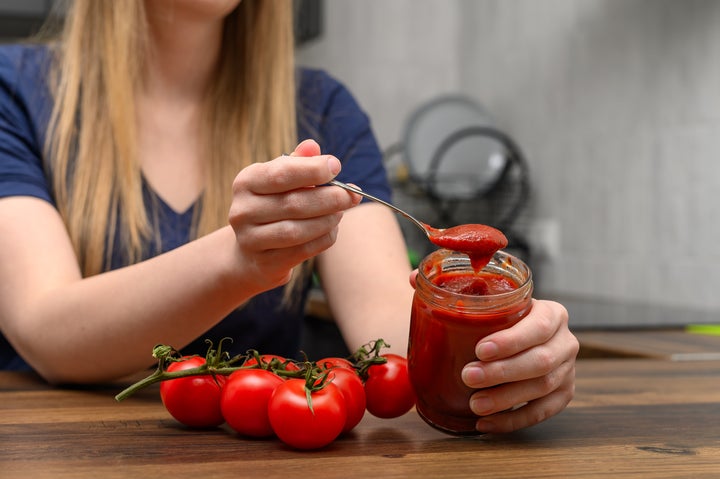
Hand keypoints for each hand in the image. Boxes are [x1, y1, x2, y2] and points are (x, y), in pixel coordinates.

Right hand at [228, 139, 359, 289]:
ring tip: (341, 212)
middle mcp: (242, 210)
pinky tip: (332, 229)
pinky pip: (302, 250)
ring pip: (297, 230)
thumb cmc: (272, 206)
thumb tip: (313, 146)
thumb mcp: (280, 180)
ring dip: (327, 220)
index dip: (312, 169)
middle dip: (328, 198)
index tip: (336, 166)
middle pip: (293, 203)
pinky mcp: (265, 262)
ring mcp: (250, 239)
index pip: (281, 174)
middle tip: (351, 195)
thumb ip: (298, 162)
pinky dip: (323, 238)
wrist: (252, 253)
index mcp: (246, 182)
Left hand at [460, 299, 577, 432]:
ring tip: (475, 404)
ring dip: (506, 399)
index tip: (480, 350)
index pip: (538, 327)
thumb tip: (415, 282)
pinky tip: (486, 423)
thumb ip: (459, 290)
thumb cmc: (500, 317)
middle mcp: (565, 341)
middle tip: (469, 377)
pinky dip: (512, 421)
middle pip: (540, 361)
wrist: (524, 337)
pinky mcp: (563, 394)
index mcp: (552, 313)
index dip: (510, 341)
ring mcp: (568, 370)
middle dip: (502, 372)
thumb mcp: (489, 300)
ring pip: (542, 388)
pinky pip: (541, 412)